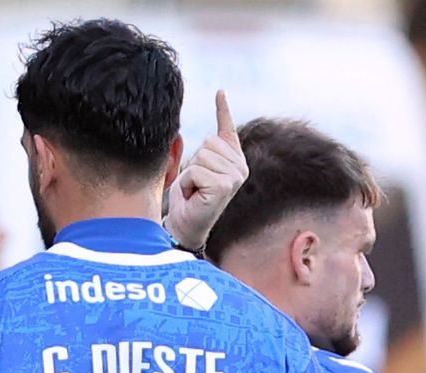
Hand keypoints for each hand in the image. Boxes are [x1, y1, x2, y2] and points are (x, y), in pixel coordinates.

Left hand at [164, 89, 246, 253]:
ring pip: (200, 157)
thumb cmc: (188, 199)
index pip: (226, 130)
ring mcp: (235, 177)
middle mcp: (240, 167)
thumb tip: (202, 135)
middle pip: (207, 143)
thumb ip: (202, 150)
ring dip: (190, 175)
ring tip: (195, 191)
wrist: (185, 228)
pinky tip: (194, 196)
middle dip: (193, 163)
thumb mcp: (196, 168)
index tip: (219, 91)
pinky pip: (196, 170)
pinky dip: (188, 184)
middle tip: (196, 184)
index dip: (222, 110)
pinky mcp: (224, 186)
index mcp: (235, 160)